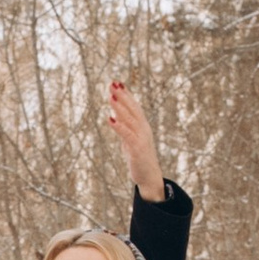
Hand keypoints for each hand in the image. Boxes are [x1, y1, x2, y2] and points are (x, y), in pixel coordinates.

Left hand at [106, 75, 163, 200]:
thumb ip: (124, 128)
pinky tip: (109, 118)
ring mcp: (141, 138)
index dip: (126, 94)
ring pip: (129, 119)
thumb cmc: (139, 158)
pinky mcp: (137, 149)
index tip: (117, 83)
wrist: (149, 177)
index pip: (134, 106)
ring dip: (119, 107)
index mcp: (142, 126)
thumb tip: (115, 115)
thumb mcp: (130, 140)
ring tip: (110, 96)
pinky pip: (126, 135)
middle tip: (112, 83)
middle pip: (132, 109)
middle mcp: (143, 129)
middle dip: (122, 96)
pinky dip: (118, 126)